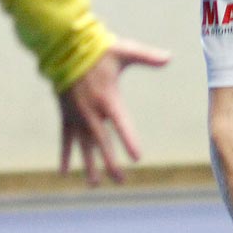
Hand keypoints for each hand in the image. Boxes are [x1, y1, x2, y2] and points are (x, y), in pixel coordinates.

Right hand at [57, 38, 169, 185]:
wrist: (64, 47)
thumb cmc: (97, 49)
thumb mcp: (124, 50)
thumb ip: (146, 56)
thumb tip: (169, 57)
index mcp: (107, 97)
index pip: (121, 123)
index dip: (129, 140)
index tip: (136, 157)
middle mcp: (91, 111)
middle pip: (102, 142)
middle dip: (111, 163)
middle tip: (120, 180)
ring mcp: (77, 115)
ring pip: (83, 146)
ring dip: (89, 165)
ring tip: (94, 185)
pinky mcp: (66, 115)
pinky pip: (65, 139)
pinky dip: (65, 155)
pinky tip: (64, 172)